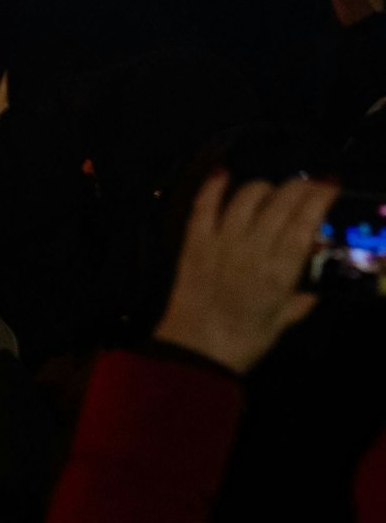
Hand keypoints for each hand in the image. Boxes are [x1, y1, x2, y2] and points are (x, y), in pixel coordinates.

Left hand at [154, 171, 335, 374]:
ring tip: (272, 189)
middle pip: (280, 204)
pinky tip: (223, 174)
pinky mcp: (194, 242)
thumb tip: (313, 286)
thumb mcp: (282, 322)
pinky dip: (213, 186)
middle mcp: (253, 250)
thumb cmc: (244, 340)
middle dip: (298, 187)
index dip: (319, 197)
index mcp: (280, 271)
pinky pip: (204, 206)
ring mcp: (221, 243)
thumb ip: (301, 300)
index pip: (304, 222)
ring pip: (246, 198)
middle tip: (307, 185)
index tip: (329, 184)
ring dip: (263, 187)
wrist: (197, 349)